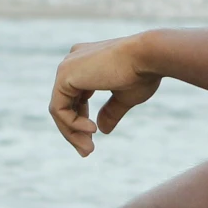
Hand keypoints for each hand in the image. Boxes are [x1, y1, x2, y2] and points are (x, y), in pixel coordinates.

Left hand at [49, 34, 160, 154]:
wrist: (148, 56)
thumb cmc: (142, 73)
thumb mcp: (125, 97)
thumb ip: (110, 111)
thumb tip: (102, 130)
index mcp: (86, 63)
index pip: (75, 98)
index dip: (81, 121)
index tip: (94, 139)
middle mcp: (73, 62)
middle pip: (65, 105)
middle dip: (74, 131)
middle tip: (87, 152)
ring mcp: (67, 68)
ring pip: (59, 110)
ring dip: (72, 133)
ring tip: (89, 148)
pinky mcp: (64, 76)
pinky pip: (59, 109)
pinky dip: (72, 124)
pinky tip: (91, 130)